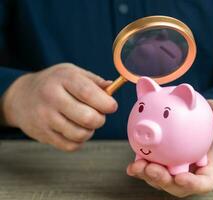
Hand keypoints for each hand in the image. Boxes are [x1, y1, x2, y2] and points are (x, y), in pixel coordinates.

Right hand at [1, 63, 116, 150]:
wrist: (21, 97)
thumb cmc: (54, 83)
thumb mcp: (72, 73)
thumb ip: (94, 81)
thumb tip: (113, 87)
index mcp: (63, 79)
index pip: (88, 93)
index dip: (106, 103)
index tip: (112, 106)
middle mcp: (52, 98)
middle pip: (88, 118)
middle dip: (100, 119)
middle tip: (97, 115)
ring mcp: (45, 118)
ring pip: (81, 134)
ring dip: (90, 131)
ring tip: (85, 122)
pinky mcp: (43, 135)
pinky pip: (71, 146)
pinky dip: (79, 141)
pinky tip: (75, 129)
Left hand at [126, 100, 212, 196]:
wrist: (189, 119)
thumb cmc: (204, 119)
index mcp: (206, 169)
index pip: (202, 183)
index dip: (192, 184)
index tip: (181, 178)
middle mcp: (187, 174)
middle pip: (175, 185)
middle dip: (162, 181)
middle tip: (152, 169)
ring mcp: (171, 172)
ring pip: (158, 180)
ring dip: (147, 175)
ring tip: (137, 165)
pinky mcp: (158, 166)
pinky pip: (148, 170)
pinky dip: (140, 168)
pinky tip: (133, 162)